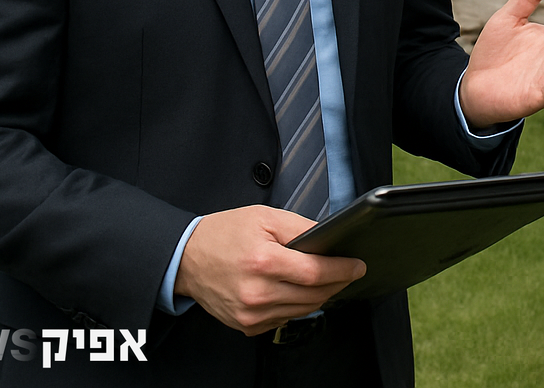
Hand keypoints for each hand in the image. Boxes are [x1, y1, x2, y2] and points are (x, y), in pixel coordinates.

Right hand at [173, 206, 365, 335]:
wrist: (185, 258)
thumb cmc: (224, 234)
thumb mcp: (265, 218)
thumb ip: (301, 228)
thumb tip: (330, 240)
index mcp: (263, 262)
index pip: (316, 273)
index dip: (342, 270)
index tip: (358, 266)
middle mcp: (257, 293)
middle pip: (314, 295)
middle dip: (337, 283)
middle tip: (348, 271)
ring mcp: (251, 314)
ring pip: (303, 310)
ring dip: (320, 296)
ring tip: (326, 279)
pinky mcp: (246, 325)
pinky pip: (284, 319)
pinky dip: (297, 306)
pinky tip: (298, 291)